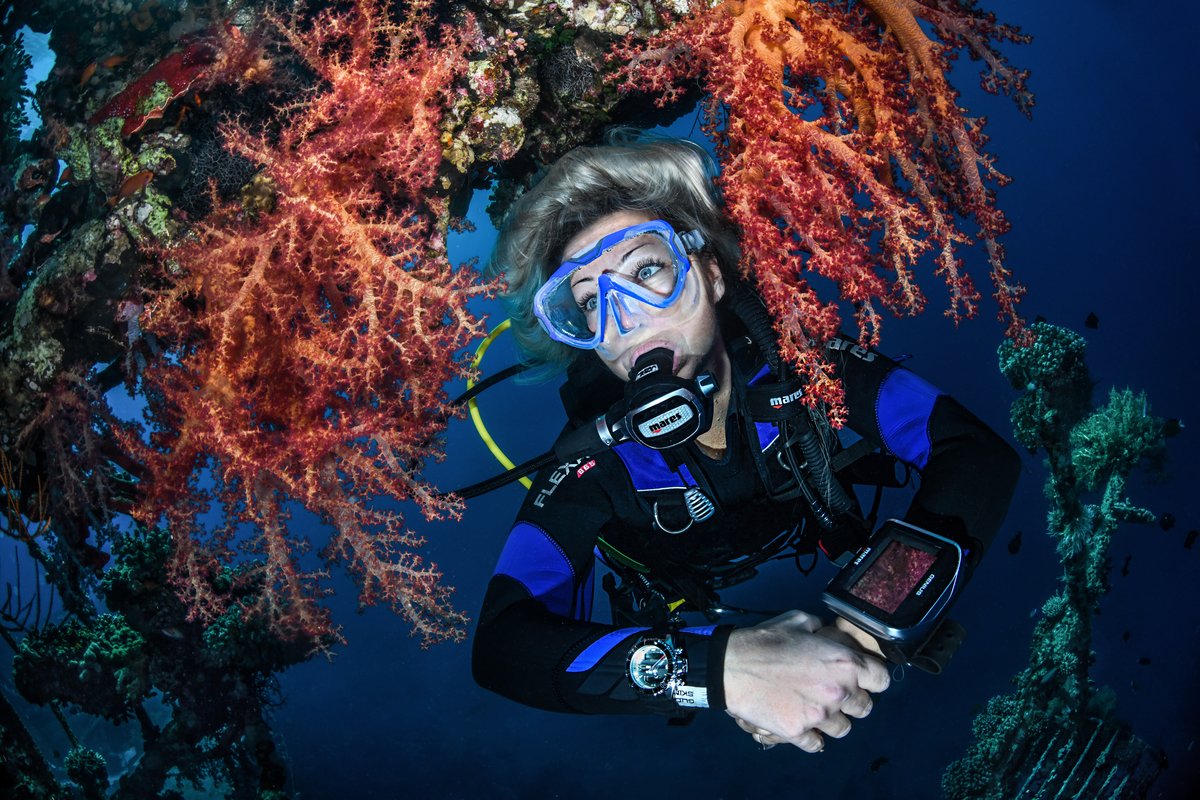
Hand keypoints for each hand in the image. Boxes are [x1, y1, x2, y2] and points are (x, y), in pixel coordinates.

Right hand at [723, 610, 889, 751]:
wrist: (731, 666)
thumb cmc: (765, 641)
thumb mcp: (800, 621)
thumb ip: (824, 630)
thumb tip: (830, 636)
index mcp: (844, 664)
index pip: (881, 679)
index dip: (872, 677)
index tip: (864, 678)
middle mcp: (838, 693)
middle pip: (865, 707)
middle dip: (853, 699)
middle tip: (835, 692)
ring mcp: (819, 716)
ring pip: (843, 729)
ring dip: (833, 719)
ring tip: (818, 709)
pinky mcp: (798, 732)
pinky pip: (817, 744)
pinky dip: (812, 737)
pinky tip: (804, 725)